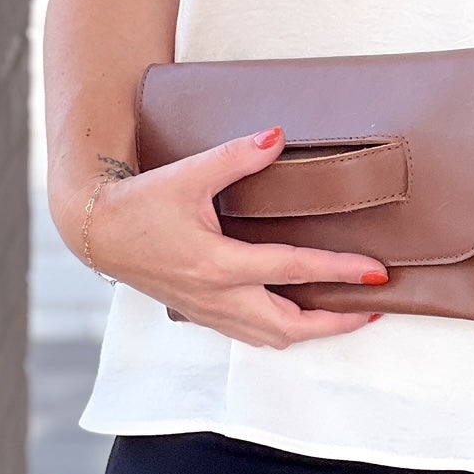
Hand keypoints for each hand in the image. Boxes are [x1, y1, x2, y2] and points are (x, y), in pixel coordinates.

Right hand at [77, 127, 391, 347]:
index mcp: (217, 264)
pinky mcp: (199, 312)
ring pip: (269, 337)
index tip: (376, 272)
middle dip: (335, 321)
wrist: (97, 232)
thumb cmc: (140, 203)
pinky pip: (249, 334)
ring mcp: (207, 311)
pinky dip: (281, 331)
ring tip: (345, 315)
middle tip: (372, 307)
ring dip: (310, 331)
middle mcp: (216, 297)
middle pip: (288, 325)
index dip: (339, 270)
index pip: (292, 270)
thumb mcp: (188, 173)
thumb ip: (236, 156)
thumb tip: (276, 136)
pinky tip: (295, 317)